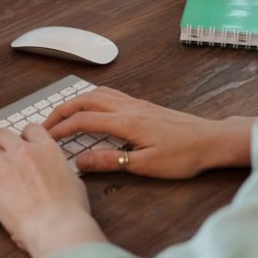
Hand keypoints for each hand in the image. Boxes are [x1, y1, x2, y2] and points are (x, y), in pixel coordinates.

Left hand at [0, 126, 107, 257]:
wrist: (58, 226)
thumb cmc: (70, 210)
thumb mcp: (73, 182)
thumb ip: (61, 171)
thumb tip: (60, 174)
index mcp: (47, 149)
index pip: (30, 129)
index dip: (23, 134)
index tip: (19, 141)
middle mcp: (25, 152)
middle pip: (2, 134)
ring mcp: (7, 167)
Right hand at [44, 87, 255, 178]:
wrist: (211, 139)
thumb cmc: (184, 155)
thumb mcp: (146, 165)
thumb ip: (111, 161)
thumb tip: (80, 160)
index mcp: (126, 121)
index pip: (83, 120)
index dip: (60, 128)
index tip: (45, 138)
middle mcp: (128, 106)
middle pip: (85, 100)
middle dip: (61, 110)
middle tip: (45, 123)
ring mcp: (136, 102)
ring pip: (97, 93)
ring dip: (76, 101)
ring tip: (62, 114)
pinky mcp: (143, 104)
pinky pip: (109, 93)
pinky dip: (92, 97)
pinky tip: (92, 106)